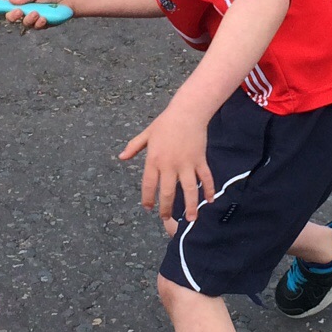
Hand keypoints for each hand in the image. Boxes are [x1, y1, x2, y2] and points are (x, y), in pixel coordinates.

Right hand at [0, 0, 67, 28]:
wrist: (68, 1)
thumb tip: (9, 0)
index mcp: (20, 0)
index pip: (4, 5)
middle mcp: (24, 10)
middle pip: (10, 17)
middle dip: (13, 16)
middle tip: (20, 12)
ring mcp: (32, 19)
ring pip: (23, 24)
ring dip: (29, 19)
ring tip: (38, 13)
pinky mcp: (41, 26)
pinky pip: (36, 27)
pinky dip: (39, 23)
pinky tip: (45, 18)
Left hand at [119, 107, 214, 233]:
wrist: (188, 112)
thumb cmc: (165, 122)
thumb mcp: (147, 134)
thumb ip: (133, 147)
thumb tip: (121, 158)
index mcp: (154, 159)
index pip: (149, 185)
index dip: (148, 198)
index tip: (148, 207)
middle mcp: (170, 164)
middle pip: (168, 192)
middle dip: (167, 208)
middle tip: (165, 218)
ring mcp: (186, 163)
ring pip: (189, 190)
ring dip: (191, 206)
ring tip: (191, 220)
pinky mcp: (200, 160)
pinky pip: (206, 178)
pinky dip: (209, 189)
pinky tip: (210, 200)